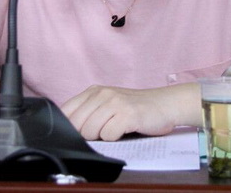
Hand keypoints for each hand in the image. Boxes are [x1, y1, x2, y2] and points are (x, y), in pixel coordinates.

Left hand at [61, 83, 199, 140]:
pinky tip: (125, 130)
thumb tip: (67, 132)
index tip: (80, 133)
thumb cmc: (134, 109)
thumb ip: (88, 112)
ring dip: (102, 137)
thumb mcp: (107, 104)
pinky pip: (108, 136)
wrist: (164, 104)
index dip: (69, 128)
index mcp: (93, 91)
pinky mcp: (127, 114)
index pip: (66, 112)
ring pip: (90, 131)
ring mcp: (114, 102)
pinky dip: (115, 138)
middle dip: (87, 135)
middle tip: (104, 131)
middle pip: (76, 125)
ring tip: (116, 129)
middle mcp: (102, 93)